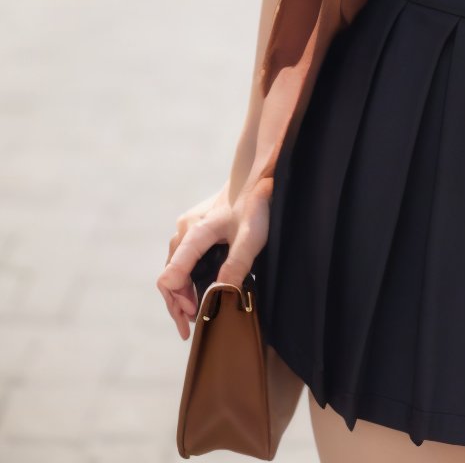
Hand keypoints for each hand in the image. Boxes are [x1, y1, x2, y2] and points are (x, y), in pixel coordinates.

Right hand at [156, 176, 271, 340]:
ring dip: (181, 291)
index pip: (170, 276)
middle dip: (177, 303)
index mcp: (194, 234)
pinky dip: (187, 276)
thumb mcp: (251, 237)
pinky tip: (198, 288)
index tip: (192, 319)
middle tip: (190, 326)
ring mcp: (188, 226)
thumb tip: (221, 295)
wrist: (257, 174)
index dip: (177, 303)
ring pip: (175, 266)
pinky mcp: (196, 225)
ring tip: (193, 312)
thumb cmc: (255, 203)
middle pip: (170, 274)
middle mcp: (185, 229)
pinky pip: (184, 256)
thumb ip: (237, 264)